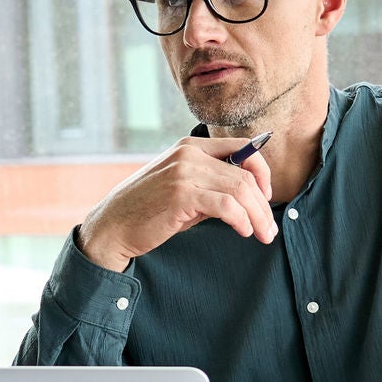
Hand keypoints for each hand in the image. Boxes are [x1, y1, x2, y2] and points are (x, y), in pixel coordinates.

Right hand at [77, 135, 276, 271]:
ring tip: (263, 235)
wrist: (112, 226)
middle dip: (263, 204)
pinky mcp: (181, 194)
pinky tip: (243, 231)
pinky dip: (241, 220)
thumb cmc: (148, 211)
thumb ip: (211, 184)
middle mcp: (189, 153)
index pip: (242, 148)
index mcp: (191, 146)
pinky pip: (226, 205)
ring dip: (257, 216)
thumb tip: (249, 197)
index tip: (266, 197)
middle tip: (269, 229)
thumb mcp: (182, 188)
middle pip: (245, 174)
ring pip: (240, 189)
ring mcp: (184, 172)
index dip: (262, 173)